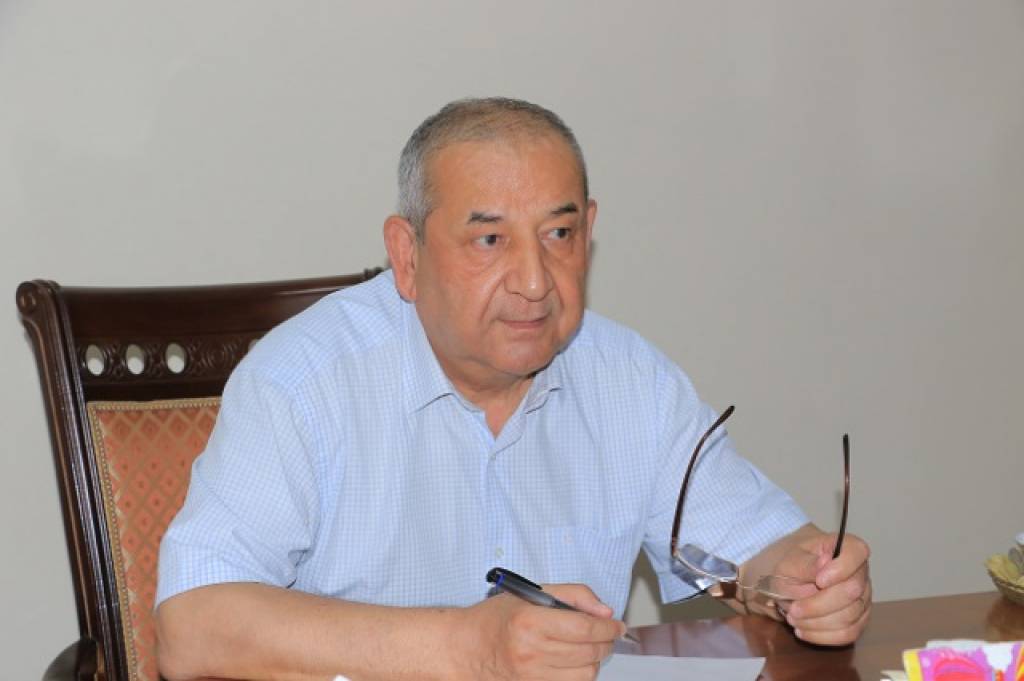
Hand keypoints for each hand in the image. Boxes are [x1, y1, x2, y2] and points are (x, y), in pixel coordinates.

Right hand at [451, 583, 624, 680]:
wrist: (466, 647)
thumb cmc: (496, 618)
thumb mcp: (532, 593)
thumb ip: (573, 595)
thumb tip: (604, 611)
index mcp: (530, 622)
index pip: (585, 628)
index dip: (609, 627)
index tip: (617, 625)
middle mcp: (531, 652)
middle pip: (589, 652)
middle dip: (606, 642)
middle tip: (608, 633)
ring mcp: (531, 676)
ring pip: (585, 674)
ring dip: (595, 660)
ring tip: (590, 647)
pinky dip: (580, 675)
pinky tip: (575, 662)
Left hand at [775, 531, 871, 645]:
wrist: (790, 579)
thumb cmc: (793, 564)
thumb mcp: (790, 561)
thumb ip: (806, 563)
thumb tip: (824, 564)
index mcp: (846, 548)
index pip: (857, 552)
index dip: (841, 568)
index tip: (819, 580)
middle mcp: (860, 572)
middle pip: (852, 592)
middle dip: (819, 605)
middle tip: (793, 609)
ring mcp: (863, 598)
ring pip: (850, 617)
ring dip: (817, 623)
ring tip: (793, 619)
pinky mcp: (858, 620)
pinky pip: (848, 634)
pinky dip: (823, 636)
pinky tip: (802, 631)